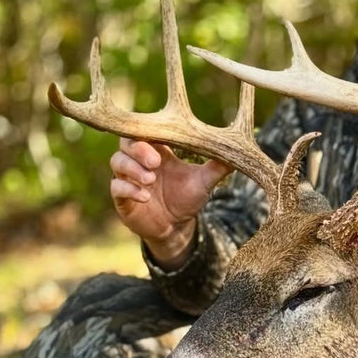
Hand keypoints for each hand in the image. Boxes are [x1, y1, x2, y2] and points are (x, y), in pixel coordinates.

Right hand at [110, 138, 229, 266]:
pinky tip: (145, 196)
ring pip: (117, 162)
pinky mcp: (122, 197)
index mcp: (157, 150)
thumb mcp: (204, 182)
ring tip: (151, 180)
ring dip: (133, 169)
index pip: (145, 130)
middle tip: (156, 161)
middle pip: (126, 142)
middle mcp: (139, 161)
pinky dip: (129, 189)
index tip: (162, 139)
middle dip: (138, 149)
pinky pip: (116, 187)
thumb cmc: (187, 198)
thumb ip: (218, 166)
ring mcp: (128, 178)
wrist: (176, 227)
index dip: (149, 131)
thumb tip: (241, 152)